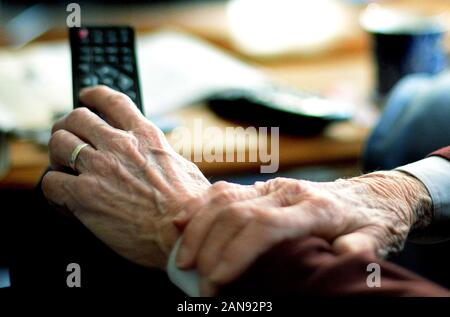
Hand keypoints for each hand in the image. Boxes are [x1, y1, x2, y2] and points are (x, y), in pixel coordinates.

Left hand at [42, 85, 209, 269]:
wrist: (183, 230)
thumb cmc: (190, 204)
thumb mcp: (182, 166)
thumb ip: (162, 155)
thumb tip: (158, 156)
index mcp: (145, 136)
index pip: (112, 101)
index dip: (94, 95)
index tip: (86, 96)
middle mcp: (119, 146)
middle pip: (77, 118)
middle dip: (67, 126)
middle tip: (67, 136)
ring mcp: (100, 168)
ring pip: (59, 143)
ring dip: (57, 154)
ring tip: (62, 166)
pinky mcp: (84, 195)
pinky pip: (51, 182)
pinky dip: (53, 189)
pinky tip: (61, 198)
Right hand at [174, 173, 431, 294]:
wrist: (372, 194)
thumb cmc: (371, 222)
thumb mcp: (376, 239)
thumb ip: (359, 249)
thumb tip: (339, 258)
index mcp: (317, 208)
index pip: (264, 227)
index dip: (234, 255)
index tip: (216, 284)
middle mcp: (289, 192)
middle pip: (237, 214)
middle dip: (210, 250)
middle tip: (198, 283)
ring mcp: (273, 186)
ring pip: (224, 199)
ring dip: (198, 228)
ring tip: (182, 259)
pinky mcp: (263, 186)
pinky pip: (224, 190)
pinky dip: (199, 207)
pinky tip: (181, 224)